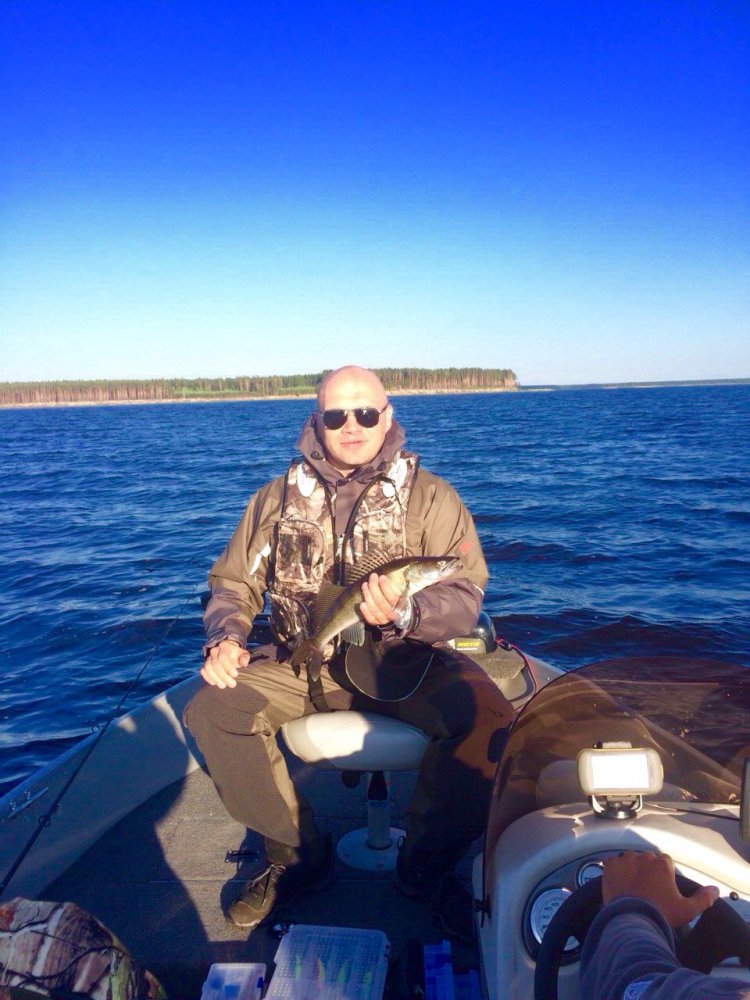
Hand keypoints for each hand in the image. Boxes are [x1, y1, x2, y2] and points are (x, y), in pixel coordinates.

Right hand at [200, 639, 249, 688]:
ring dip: (215, 678)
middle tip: (232, 684)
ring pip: (208, 668)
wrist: (227, 651)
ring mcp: (208, 658)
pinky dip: (208, 678)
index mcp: (224, 647)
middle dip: (223, 676)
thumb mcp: (243, 654)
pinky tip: (215, 683)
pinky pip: (203, 671)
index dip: (228, 667)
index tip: (236, 675)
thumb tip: (244, 663)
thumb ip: (244, 658)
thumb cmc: (236, 655)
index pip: (223, 657)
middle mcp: (214, 652)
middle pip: (215, 664)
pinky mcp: (204, 665)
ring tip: (223, 686)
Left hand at [359, 572, 403, 626]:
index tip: (381, 577)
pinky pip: (370, 618)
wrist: (396, 613)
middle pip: (381, 602)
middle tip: (372, 577)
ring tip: (365, 585)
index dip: (385, 587)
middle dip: (374, 587)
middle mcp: (392, 614)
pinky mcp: (376, 622)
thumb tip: (387, 575)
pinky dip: (365, 611)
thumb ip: (395, 586)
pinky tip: (361, 603)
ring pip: (374, 609)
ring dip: (367, 595)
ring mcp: (384, 619)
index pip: (392, 597)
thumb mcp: (400, 592)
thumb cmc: (396, 598)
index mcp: (400, 605)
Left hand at [602, 851, 719, 927]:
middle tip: (646, 890)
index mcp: (662, 864)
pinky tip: (618, 885)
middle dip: (647, 871)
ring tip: (631, 888)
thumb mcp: (687, 910)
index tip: (661, 888)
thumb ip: (703, 898)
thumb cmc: (662, 914)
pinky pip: (612, 863)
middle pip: (647, 860)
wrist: (632, 921)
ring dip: (631, 870)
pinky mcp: (610, 865)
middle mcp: (644, 857)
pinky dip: (615, 871)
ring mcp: (625, 860)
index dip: (663, 875)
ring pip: (630, 861)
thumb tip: (715, 890)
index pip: (664, 862)